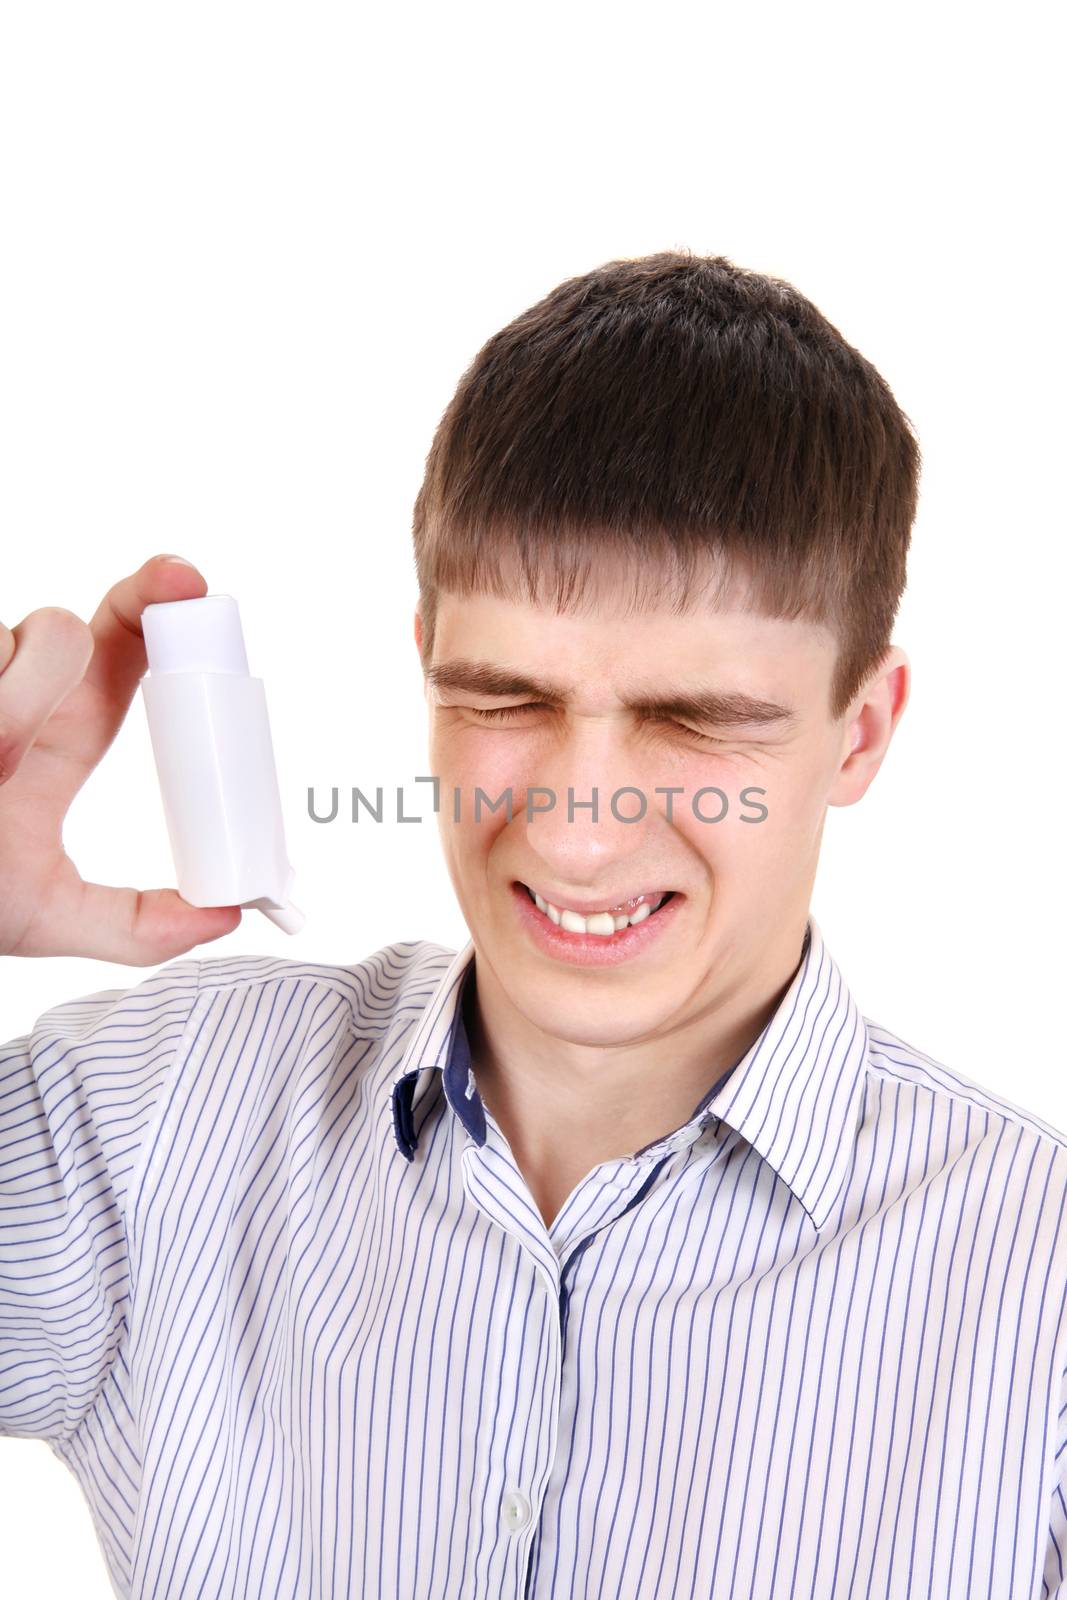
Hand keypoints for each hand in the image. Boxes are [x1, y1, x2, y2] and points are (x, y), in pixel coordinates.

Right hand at [0, 554, 242, 962]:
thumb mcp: (40, 916)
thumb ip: (131, 924)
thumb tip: (223, 916)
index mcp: (55, 736)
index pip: (115, 650)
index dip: (150, 608)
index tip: (185, 583)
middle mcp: (7, 691)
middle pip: (58, 632)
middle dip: (48, 671)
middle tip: (13, 746)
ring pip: (4, 641)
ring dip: (2, 709)